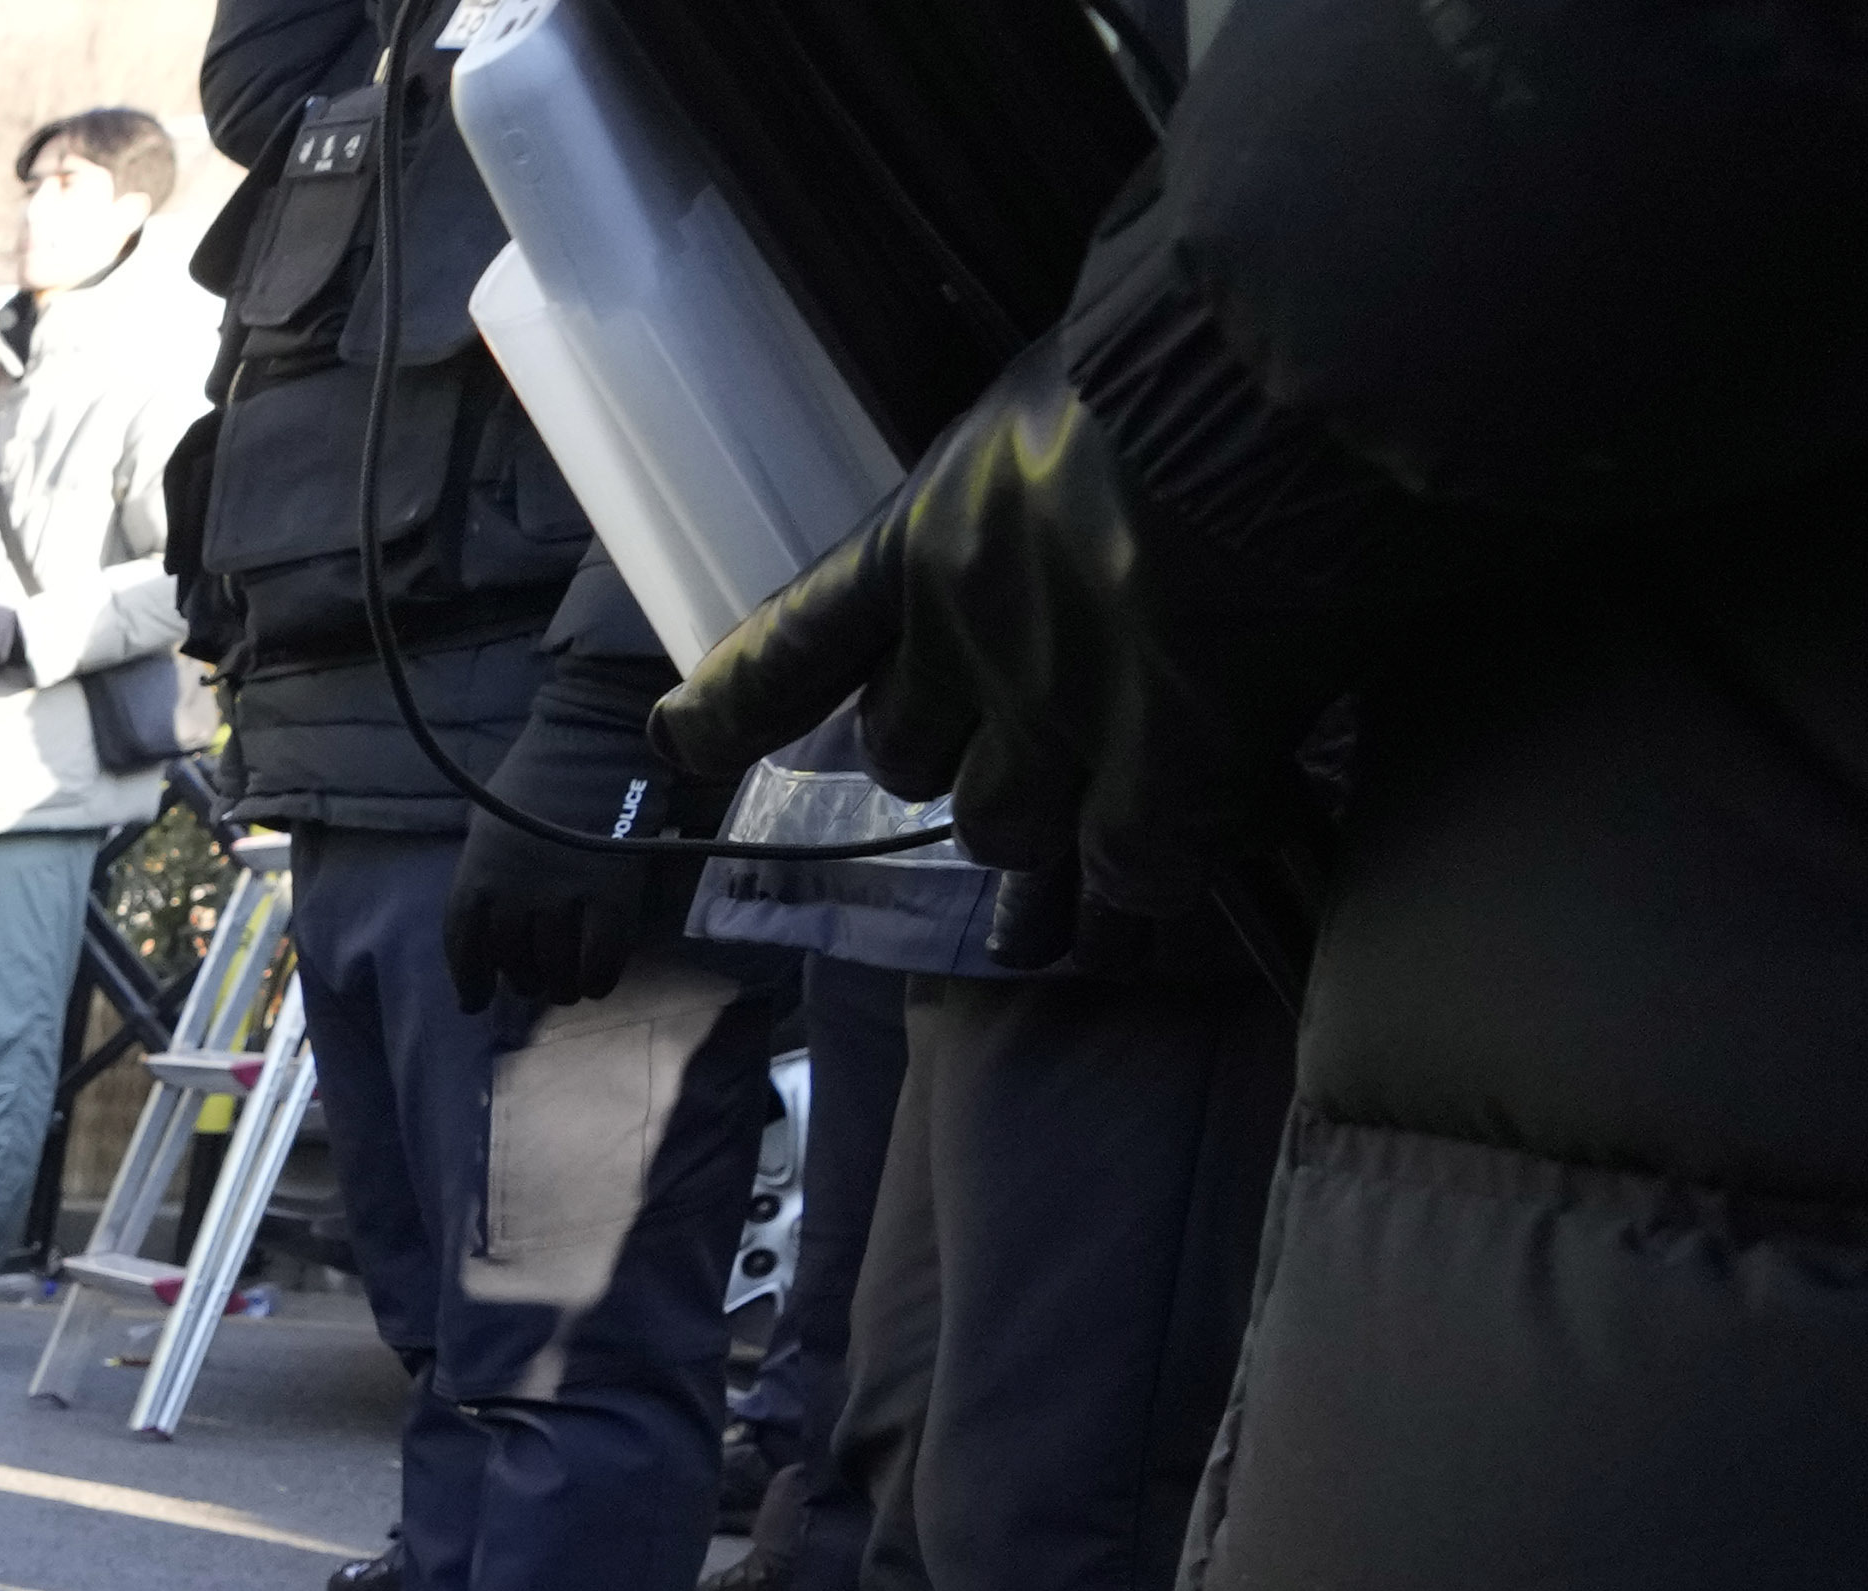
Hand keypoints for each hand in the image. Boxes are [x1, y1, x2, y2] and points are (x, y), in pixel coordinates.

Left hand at [444, 640, 707, 1016]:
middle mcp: (513, 897)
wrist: (594, 739)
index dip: (470, 980)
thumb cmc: (536, 777)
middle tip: (534, 978)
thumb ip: (482, 875)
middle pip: (513, 964)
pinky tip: (595, 979)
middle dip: (522, 979)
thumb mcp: (486, 827)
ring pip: (556, 970)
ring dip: (560, 985)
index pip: (464, 948)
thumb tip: (481, 926)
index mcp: (476, 877)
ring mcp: (563, 899)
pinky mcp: (612, 898)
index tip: (475, 1000)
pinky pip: (601, 961)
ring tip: (565, 984)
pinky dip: (597, 979)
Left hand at [651, 223, 1384, 951]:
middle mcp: (969, 635)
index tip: (681, 740)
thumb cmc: (1202, 323)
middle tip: (1027, 750)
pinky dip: (1152, 872)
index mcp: (928, 531)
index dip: (735, 705)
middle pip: (907, 758)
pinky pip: (1134, 864)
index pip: (796, 643)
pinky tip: (1182, 860)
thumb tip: (1078, 450)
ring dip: (1048, 827)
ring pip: (1007, 827)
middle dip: (956, 760)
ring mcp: (1061, 708)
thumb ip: (1040, 453)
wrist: (1305, 352)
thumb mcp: (1074, 370)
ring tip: (1115, 816)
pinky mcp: (1173, 759)